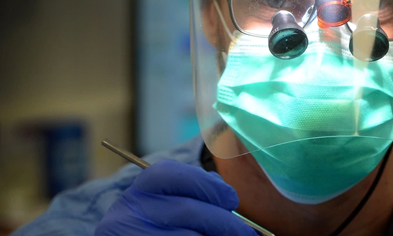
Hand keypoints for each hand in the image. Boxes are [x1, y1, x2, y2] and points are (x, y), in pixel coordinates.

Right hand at [95, 160, 257, 235]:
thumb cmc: (159, 220)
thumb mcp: (168, 198)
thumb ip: (195, 188)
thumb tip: (227, 193)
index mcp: (144, 186)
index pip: (176, 176)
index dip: (210, 187)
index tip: (232, 200)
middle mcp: (132, 210)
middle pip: (187, 210)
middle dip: (223, 221)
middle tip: (246, 231)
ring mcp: (133, 234)